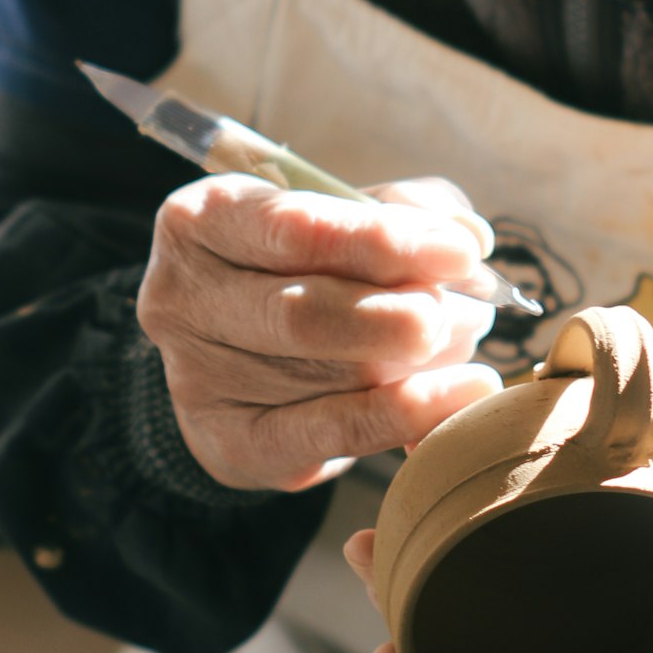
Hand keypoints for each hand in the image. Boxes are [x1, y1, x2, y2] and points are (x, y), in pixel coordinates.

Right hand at [136, 175, 501, 490]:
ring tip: (466, 339)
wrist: (238, 347)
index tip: (458, 253)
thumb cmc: (302, 260)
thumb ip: (405, 208)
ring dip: (415, 363)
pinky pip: (330, 435)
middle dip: (394, 316)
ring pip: (324, 377)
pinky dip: (406, 417)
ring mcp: (199, 379)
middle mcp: (184, 298)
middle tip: (468, 314)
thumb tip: (468, 237)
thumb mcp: (343, 210)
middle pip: (299, 313)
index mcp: (203, 219)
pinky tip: (463, 396)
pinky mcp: (233, 444)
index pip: (292, 228)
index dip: (380, 240)